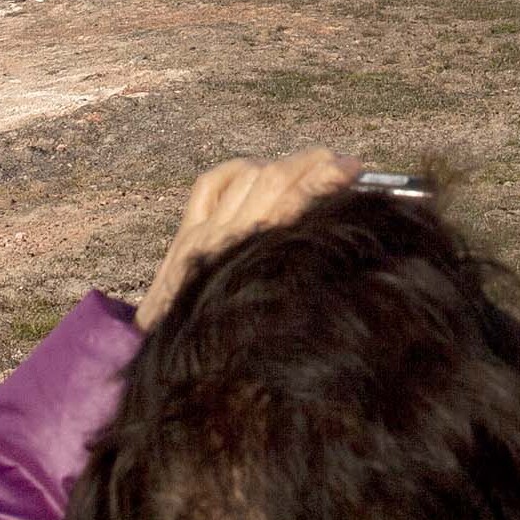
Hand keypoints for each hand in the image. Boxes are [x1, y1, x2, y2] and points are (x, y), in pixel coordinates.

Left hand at [134, 150, 354, 330]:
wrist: (167, 357)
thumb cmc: (220, 346)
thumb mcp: (268, 320)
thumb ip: (295, 280)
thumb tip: (329, 246)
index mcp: (253, 258)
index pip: (295, 201)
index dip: (327, 179)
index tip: (353, 169)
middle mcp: (227, 237)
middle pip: (274, 178)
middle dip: (312, 163)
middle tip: (341, 162)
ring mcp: (204, 230)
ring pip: (247, 176)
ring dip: (281, 164)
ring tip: (308, 166)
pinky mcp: (186, 232)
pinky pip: (210, 184)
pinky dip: (236, 170)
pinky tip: (254, 171)